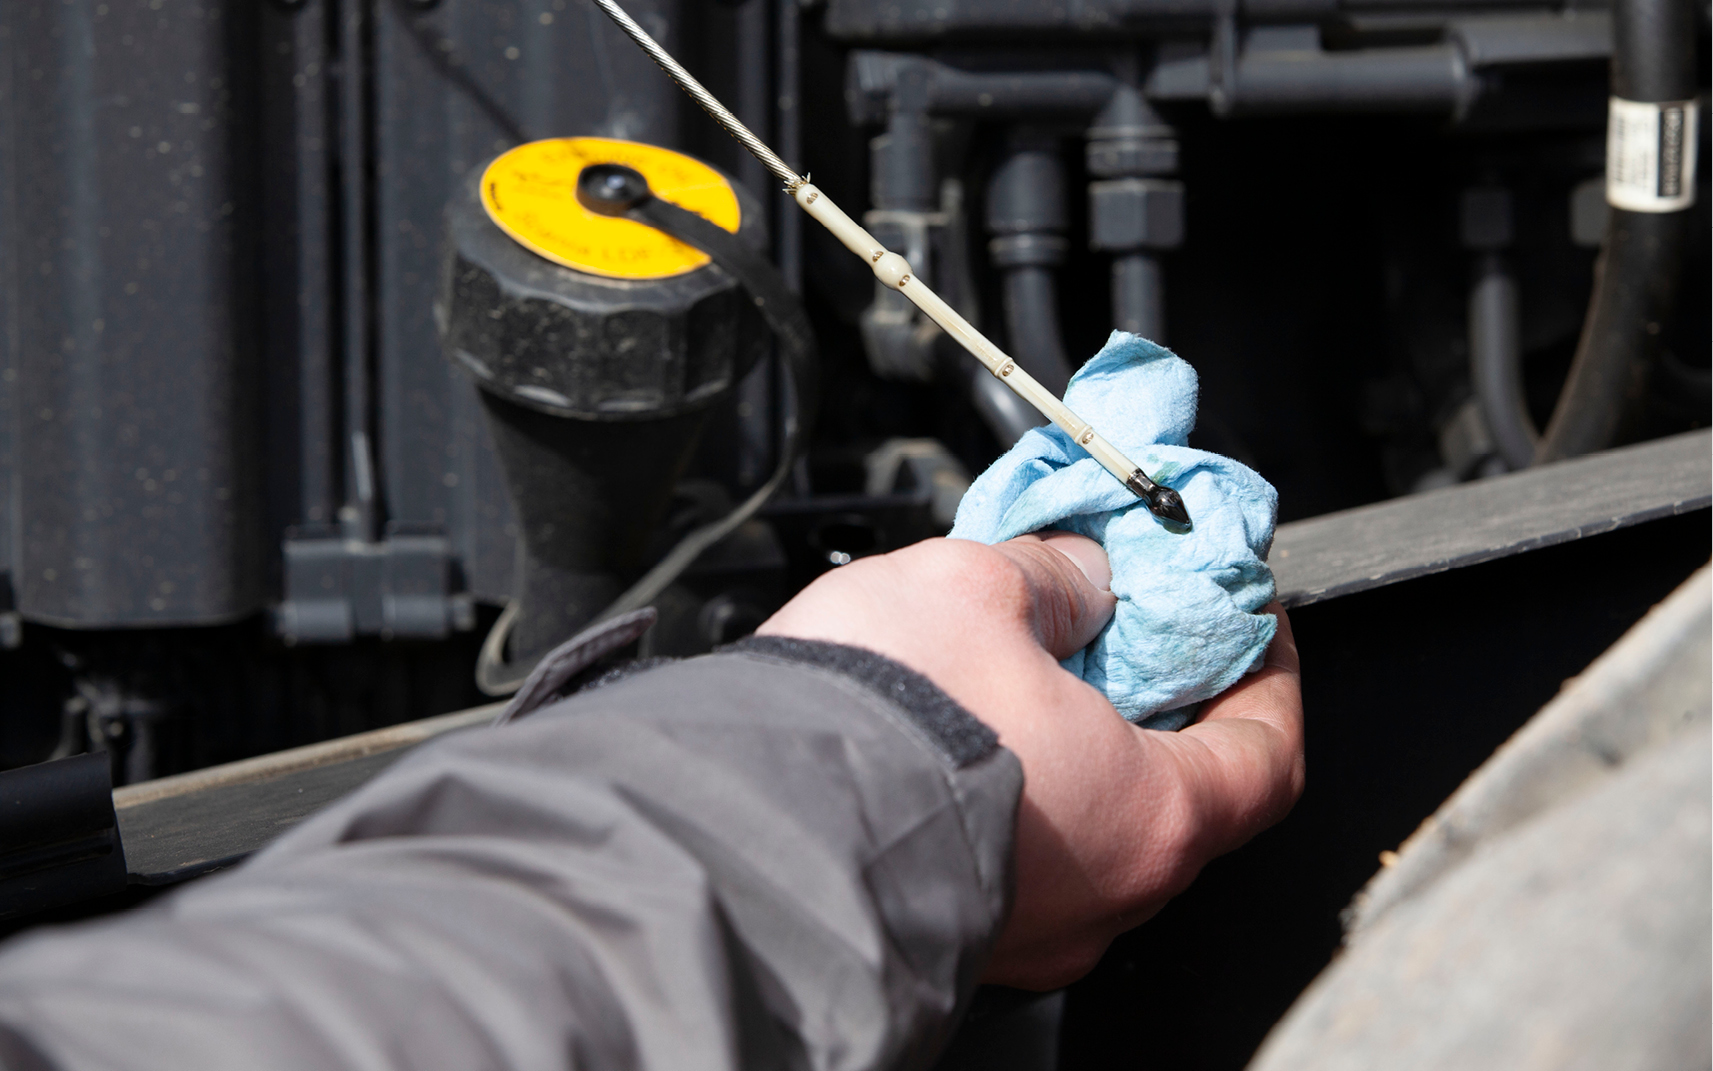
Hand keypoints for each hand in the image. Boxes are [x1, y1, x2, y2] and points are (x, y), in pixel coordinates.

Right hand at [756, 533, 1303, 989]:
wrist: (737, 827)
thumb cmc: (873, 722)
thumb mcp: (976, 589)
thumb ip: (1054, 576)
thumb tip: (1082, 575)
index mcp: (1148, 816)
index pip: (1267, 756)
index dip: (1270, 678)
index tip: (1246, 625)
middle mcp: (1104, 898)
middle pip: (1181, 795)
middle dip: (1161, 703)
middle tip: (1129, 631)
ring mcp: (1030, 932)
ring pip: (1091, 829)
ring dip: (1082, 748)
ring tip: (1030, 668)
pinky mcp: (958, 935)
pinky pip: (1019, 858)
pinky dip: (1019, 791)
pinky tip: (967, 731)